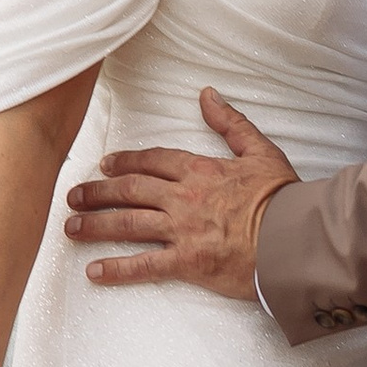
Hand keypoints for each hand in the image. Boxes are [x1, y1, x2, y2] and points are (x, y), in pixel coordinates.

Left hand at [62, 90, 294, 297]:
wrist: (295, 237)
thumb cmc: (282, 197)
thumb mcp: (260, 150)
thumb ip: (231, 123)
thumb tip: (208, 94)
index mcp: (199, 170)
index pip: (152, 161)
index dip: (125, 161)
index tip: (105, 165)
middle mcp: (183, 197)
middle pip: (129, 190)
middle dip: (97, 193)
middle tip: (74, 196)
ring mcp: (182, 230)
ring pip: (127, 224)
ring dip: (95, 225)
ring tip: (71, 228)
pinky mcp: (188, 263)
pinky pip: (144, 266)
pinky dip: (117, 269)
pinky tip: (94, 272)